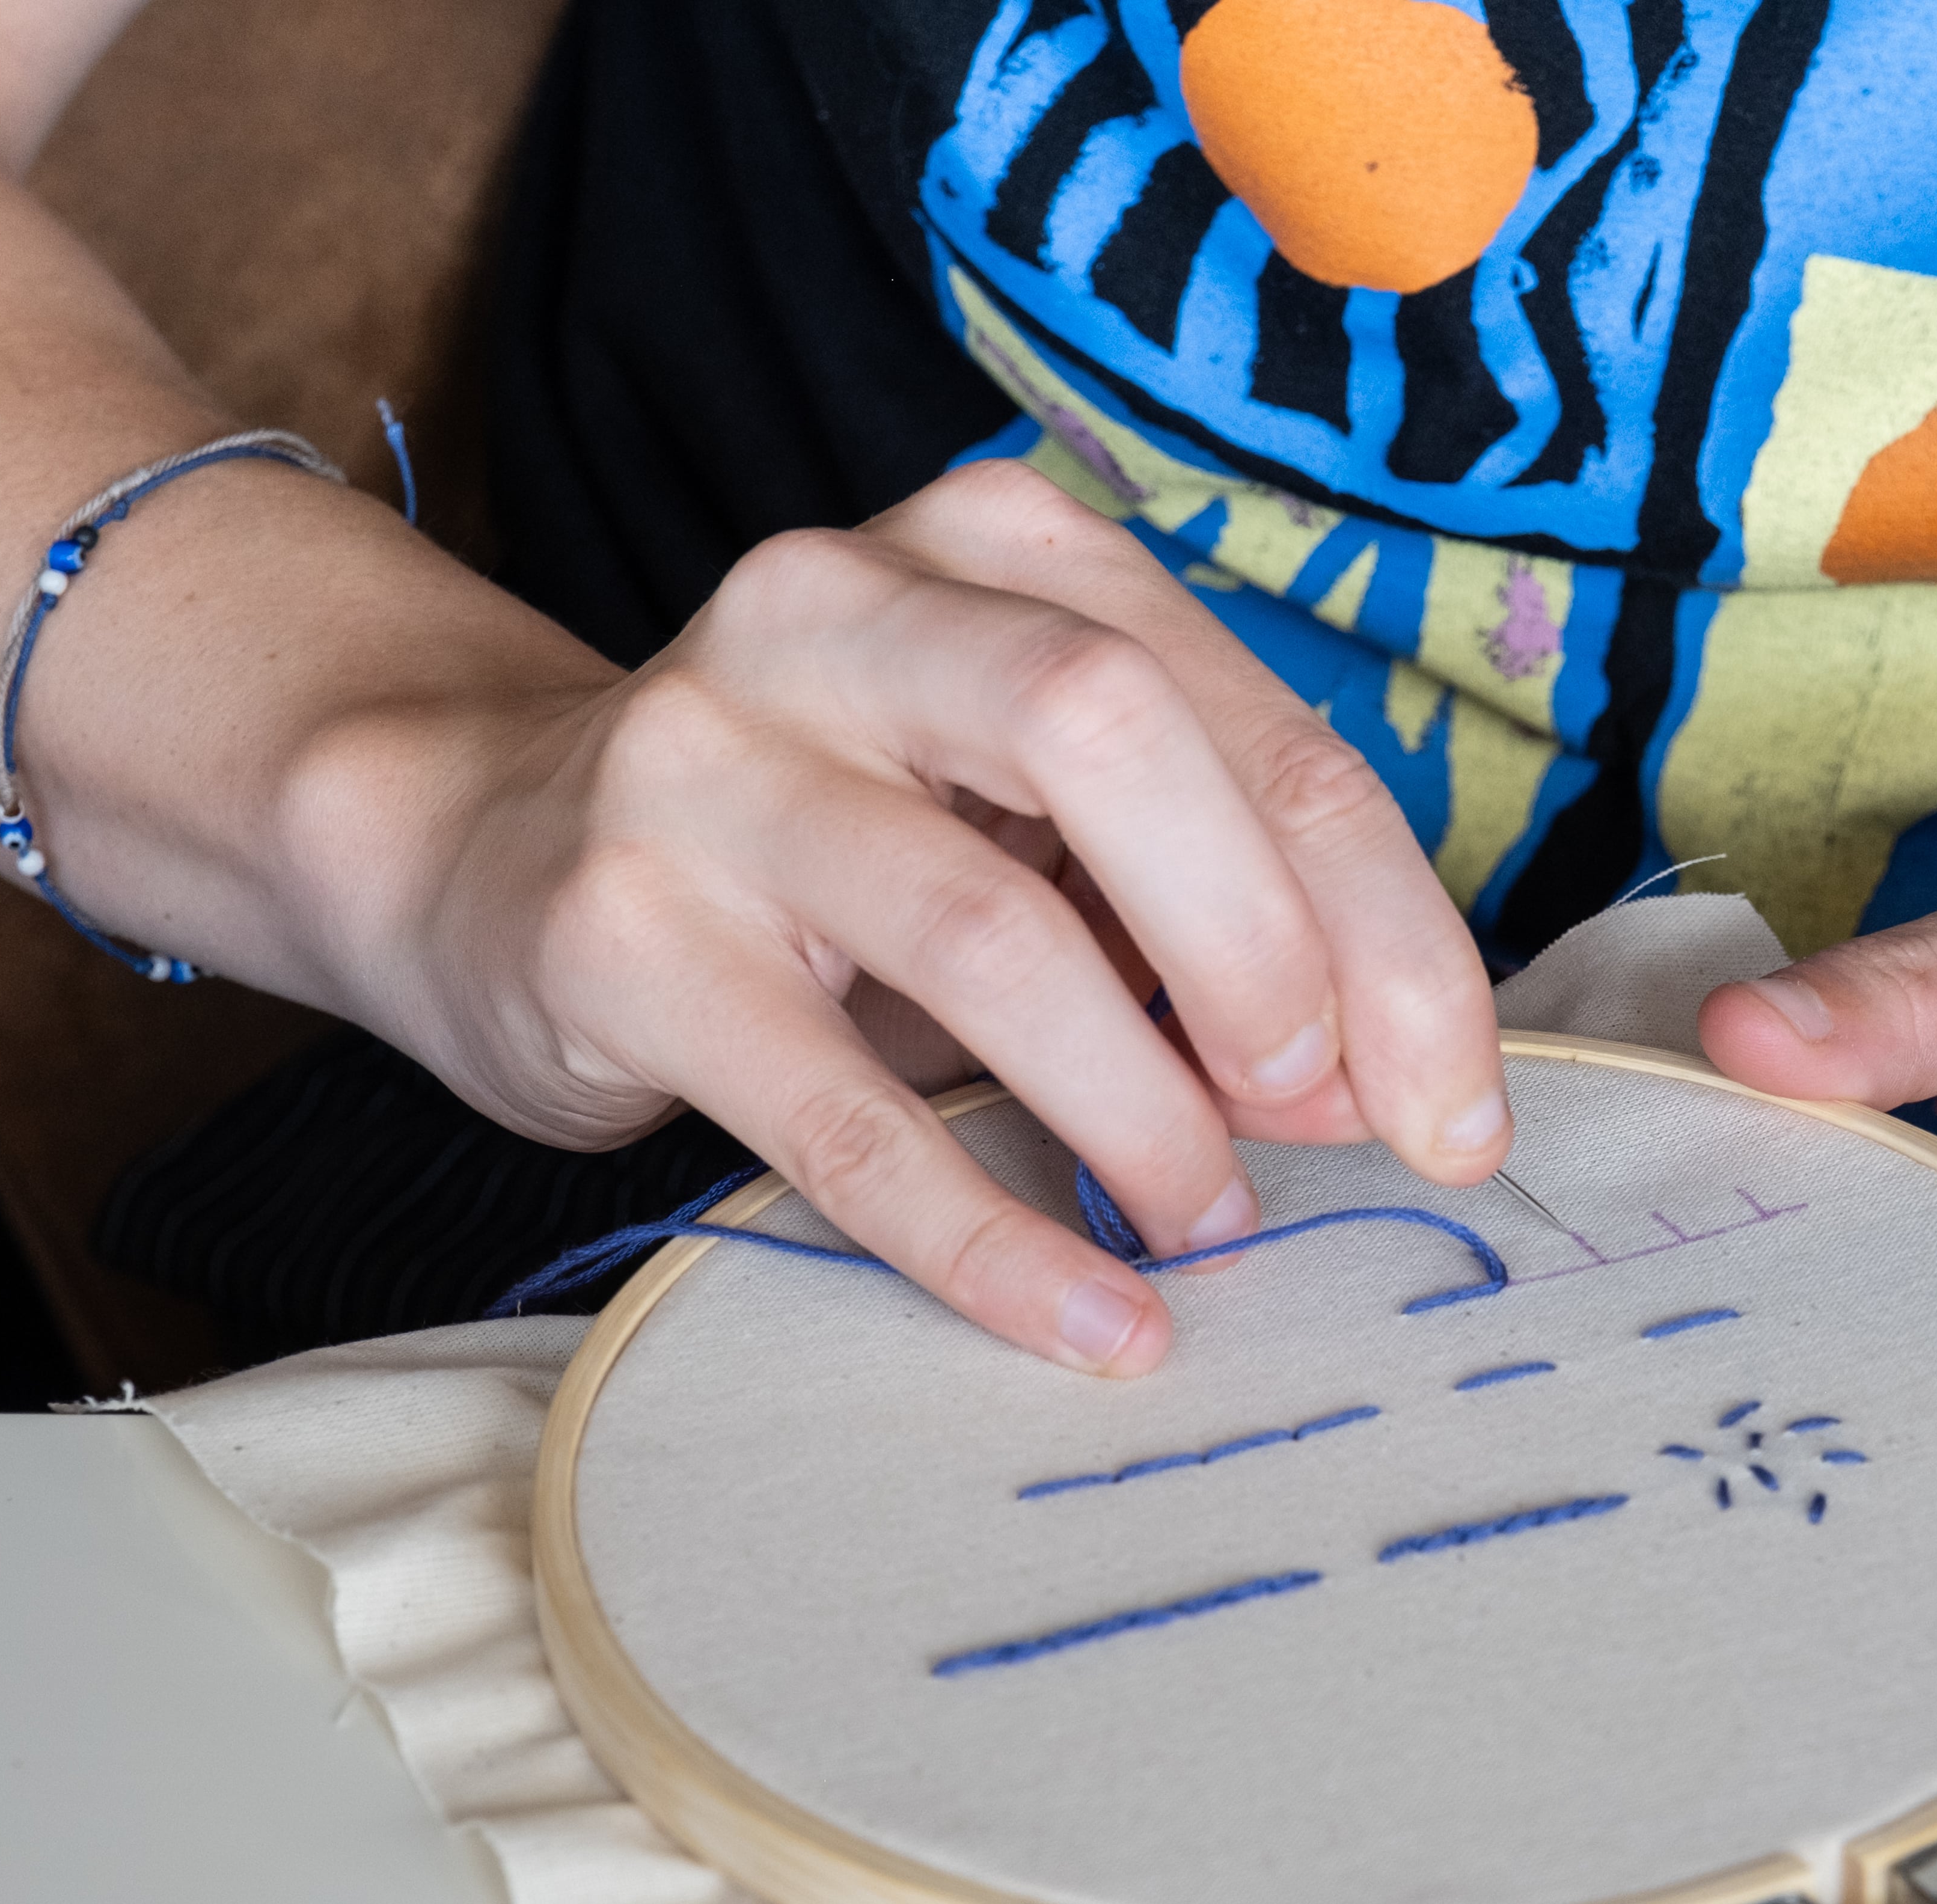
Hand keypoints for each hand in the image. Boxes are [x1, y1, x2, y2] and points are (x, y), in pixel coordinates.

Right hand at [362, 460, 1513, 1374]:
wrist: (481, 842)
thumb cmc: (824, 834)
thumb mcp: (1018, 802)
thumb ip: (1192, 885)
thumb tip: (1377, 1077)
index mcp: (994, 550)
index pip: (1254, 727)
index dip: (1387, 930)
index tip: (1456, 1107)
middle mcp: (840, 606)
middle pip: (1113, 739)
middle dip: (1266, 953)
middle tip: (1323, 1123)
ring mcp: (707, 756)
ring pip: (986, 933)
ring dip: (1138, 1111)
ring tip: (1205, 1223)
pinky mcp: (616, 926)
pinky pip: (844, 1114)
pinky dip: (991, 1235)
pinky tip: (1092, 1321)